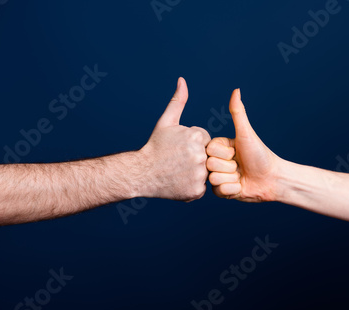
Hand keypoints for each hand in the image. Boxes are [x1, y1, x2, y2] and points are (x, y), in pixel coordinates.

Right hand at [139, 78, 210, 200]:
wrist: (141, 173)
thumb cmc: (155, 146)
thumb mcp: (166, 122)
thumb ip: (178, 101)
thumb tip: (182, 80)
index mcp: (196, 137)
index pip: (205, 139)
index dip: (191, 143)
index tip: (178, 147)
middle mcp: (200, 155)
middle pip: (207, 155)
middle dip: (194, 157)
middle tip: (177, 160)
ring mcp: (199, 174)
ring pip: (205, 171)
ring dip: (194, 172)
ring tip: (178, 170)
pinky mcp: (196, 190)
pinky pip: (201, 187)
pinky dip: (191, 186)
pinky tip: (179, 181)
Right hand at [206, 89, 283, 201]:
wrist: (272, 179)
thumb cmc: (261, 154)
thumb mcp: (246, 133)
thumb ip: (238, 112)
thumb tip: (236, 90)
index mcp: (220, 148)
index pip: (209, 150)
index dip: (224, 153)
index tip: (236, 153)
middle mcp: (218, 162)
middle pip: (209, 165)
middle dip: (228, 167)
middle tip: (240, 166)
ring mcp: (219, 177)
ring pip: (213, 179)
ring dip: (231, 179)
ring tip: (241, 176)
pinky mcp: (222, 192)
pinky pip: (217, 191)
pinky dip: (231, 190)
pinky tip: (240, 186)